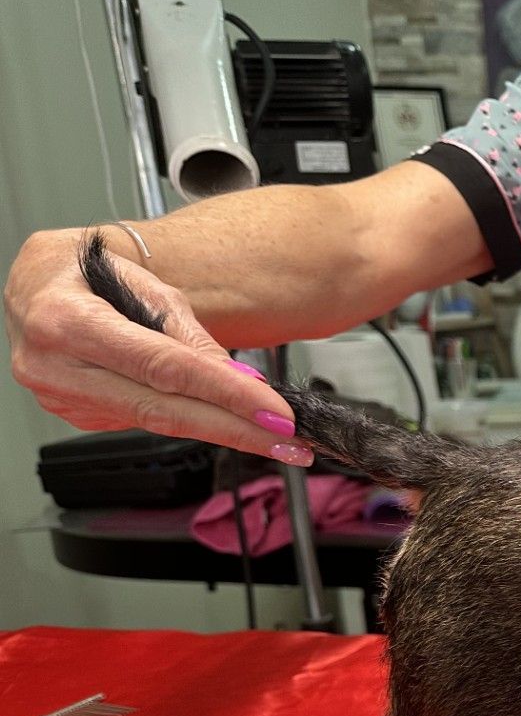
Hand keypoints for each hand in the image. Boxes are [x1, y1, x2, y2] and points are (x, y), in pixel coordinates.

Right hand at [4, 229, 307, 463]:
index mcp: (66, 320)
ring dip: (220, 431)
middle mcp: (56, 366)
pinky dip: (186, 419)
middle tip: (288, 443)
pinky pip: (140, 420)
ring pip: (155, 421)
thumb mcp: (143, 285)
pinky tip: (221, 420)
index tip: (274, 413)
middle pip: (163, 409)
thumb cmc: (85, 273)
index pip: (165, 367)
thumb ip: (189, 335)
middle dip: (234, 430)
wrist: (36, 284)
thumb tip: (240, 381)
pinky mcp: (73, 413)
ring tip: (273, 440)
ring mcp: (61, 396)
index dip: (225, 395)